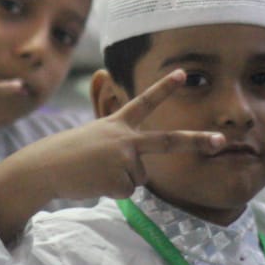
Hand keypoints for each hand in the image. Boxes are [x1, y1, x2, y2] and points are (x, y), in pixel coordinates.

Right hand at [0, 69, 224, 241]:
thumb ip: (120, 148)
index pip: (144, 102)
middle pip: (167, 141)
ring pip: (138, 177)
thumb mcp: (95, 140)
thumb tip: (136, 177)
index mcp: (117, 124)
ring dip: (118, 179)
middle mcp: (125, 138)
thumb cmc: (67, 154)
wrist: (44, 167)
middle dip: (196, 140)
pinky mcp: (119, 179)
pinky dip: (112, 191)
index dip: (164, 87)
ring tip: (95, 172)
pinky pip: (127, 191)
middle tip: (220, 141)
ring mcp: (124, 158)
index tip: (183, 73)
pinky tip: (95, 182)